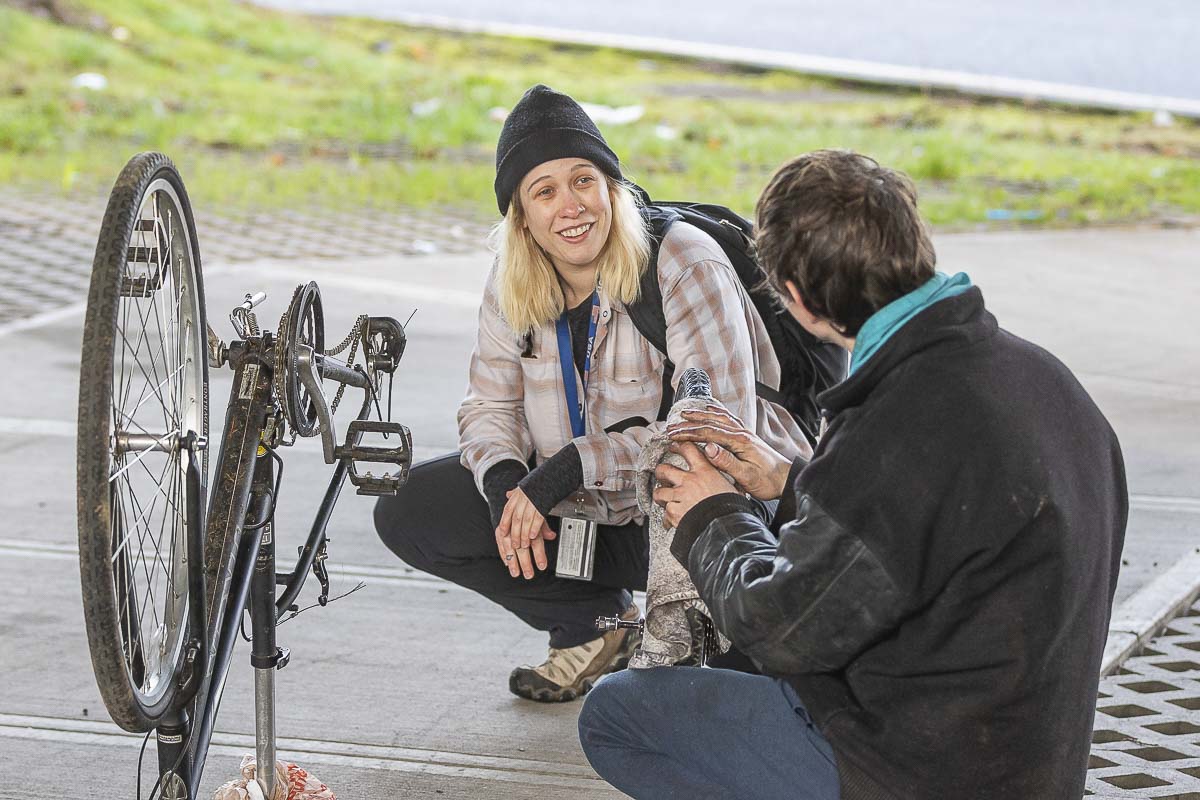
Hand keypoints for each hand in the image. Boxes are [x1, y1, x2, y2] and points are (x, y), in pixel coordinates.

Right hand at [495, 487, 555, 578]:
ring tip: (516, 572)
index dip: (539, 555)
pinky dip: (503, 554)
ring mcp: (507, 529)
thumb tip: (552, 536)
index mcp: (530, 522)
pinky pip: (500, 543)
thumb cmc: (528, 508)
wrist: (514, 498)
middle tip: (529, 574)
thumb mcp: (539, 515)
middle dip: (525, 563)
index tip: (542, 565)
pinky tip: (507, 563)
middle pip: (522, 548)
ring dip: (513, 561)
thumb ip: (544, 528)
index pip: (535, 541)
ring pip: (510, 548)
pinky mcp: (500, 531)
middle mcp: (518, 526)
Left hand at [652, 442, 739, 527]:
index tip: (675, 446)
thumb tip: (727, 479)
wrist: (725, 528)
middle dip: (661, 473)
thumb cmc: (732, 508)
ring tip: (665, 500)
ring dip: (661, 497)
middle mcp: (689, 481)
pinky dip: (668, 518)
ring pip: (659, 492)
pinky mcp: (674, 513)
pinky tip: (673, 520)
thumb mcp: (732, 488)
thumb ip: (723, 481)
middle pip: (664, 469)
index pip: (688, 449)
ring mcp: (679, 496)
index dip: (679, 446)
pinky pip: (665, 513)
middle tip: (663, 477)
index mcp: (705, 472)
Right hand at [667, 405, 791, 500]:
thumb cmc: (767, 480)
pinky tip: (711, 409)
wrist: (786, 479)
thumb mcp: (746, 476)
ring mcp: (744, 433)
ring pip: (719, 418)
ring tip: (685, 413)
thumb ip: (727, 462)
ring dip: (701, 415)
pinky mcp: (746, 437)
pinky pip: (729, 419)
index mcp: (740, 442)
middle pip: (711, 422)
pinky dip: (717, 412)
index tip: (673, 434)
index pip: (708, 433)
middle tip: (672, 425)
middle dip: (690, 423)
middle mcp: (742, 433)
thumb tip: (709, 449)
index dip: (689, 433)